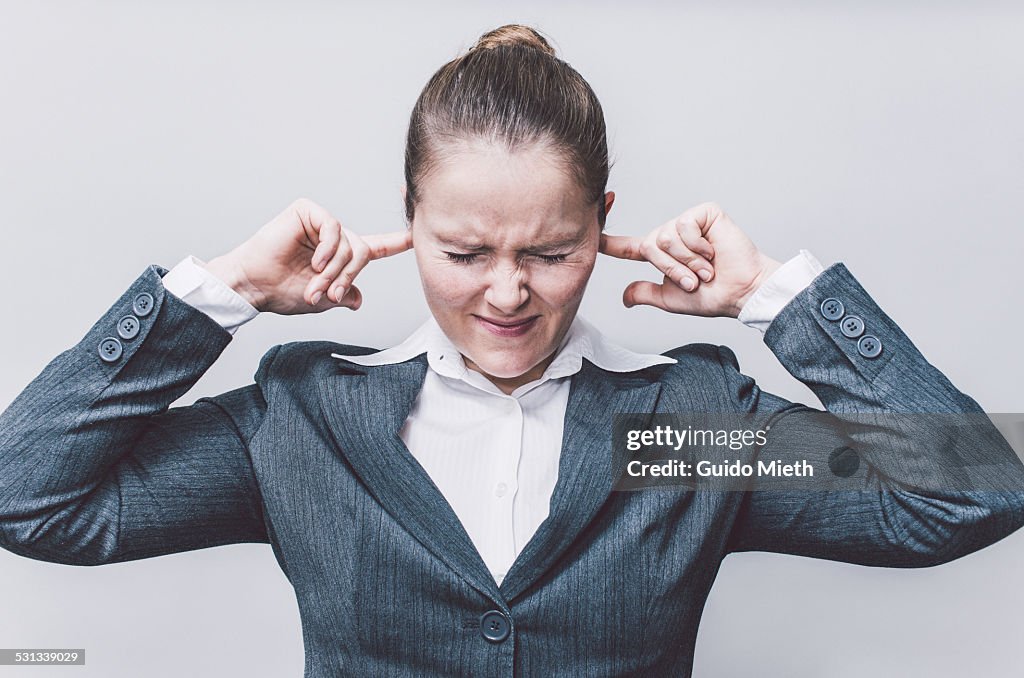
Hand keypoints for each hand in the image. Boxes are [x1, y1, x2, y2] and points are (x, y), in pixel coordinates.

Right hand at [204, 198, 411, 314]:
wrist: (255, 286)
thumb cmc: (282, 292)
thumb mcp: (323, 300)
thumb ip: (344, 296)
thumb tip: (358, 299)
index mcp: (339, 256)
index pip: (375, 247)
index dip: (396, 242)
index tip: (416, 235)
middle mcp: (333, 237)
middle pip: (362, 251)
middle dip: (348, 276)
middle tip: (329, 292)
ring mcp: (320, 223)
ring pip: (348, 243)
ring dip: (334, 269)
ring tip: (315, 283)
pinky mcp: (307, 212)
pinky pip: (334, 229)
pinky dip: (328, 249)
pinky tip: (314, 261)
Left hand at [599, 202, 780, 317]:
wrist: (740, 291)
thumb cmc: (711, 296)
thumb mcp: (669, 298)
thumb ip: (645, 293)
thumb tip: (625, 297)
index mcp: (660, 255)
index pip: (628, 248)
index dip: (609, 242)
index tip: (592, 233)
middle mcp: (670, 235)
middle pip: (649, 247)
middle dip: (672, 269)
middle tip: (695, 279)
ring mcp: (687, 223)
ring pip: (666, 238)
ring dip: (688, 261)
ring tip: (706, 268)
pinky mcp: (703, 213)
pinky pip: (684, 226)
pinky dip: (697, 246)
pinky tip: (713, 250)